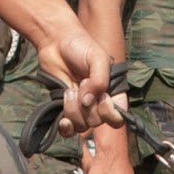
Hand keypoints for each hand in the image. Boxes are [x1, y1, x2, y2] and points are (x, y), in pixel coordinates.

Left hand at [36, 25, 122, 141]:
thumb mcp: (97, 58)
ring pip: (81, 126)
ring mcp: (81, 108)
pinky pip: (68, 130)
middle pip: (97, 122)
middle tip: (80, 84)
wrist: (56, 42)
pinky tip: (62, 120)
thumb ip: (99, 80)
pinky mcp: (65, 110)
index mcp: (112, 93)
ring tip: (67, 91)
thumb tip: (88, 102)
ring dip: (73, 112)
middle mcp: (98, 103)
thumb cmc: (80, 46)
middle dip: (86, 107)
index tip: (102, 98)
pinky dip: (66, 128)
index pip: (117, 118)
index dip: (109, 113)